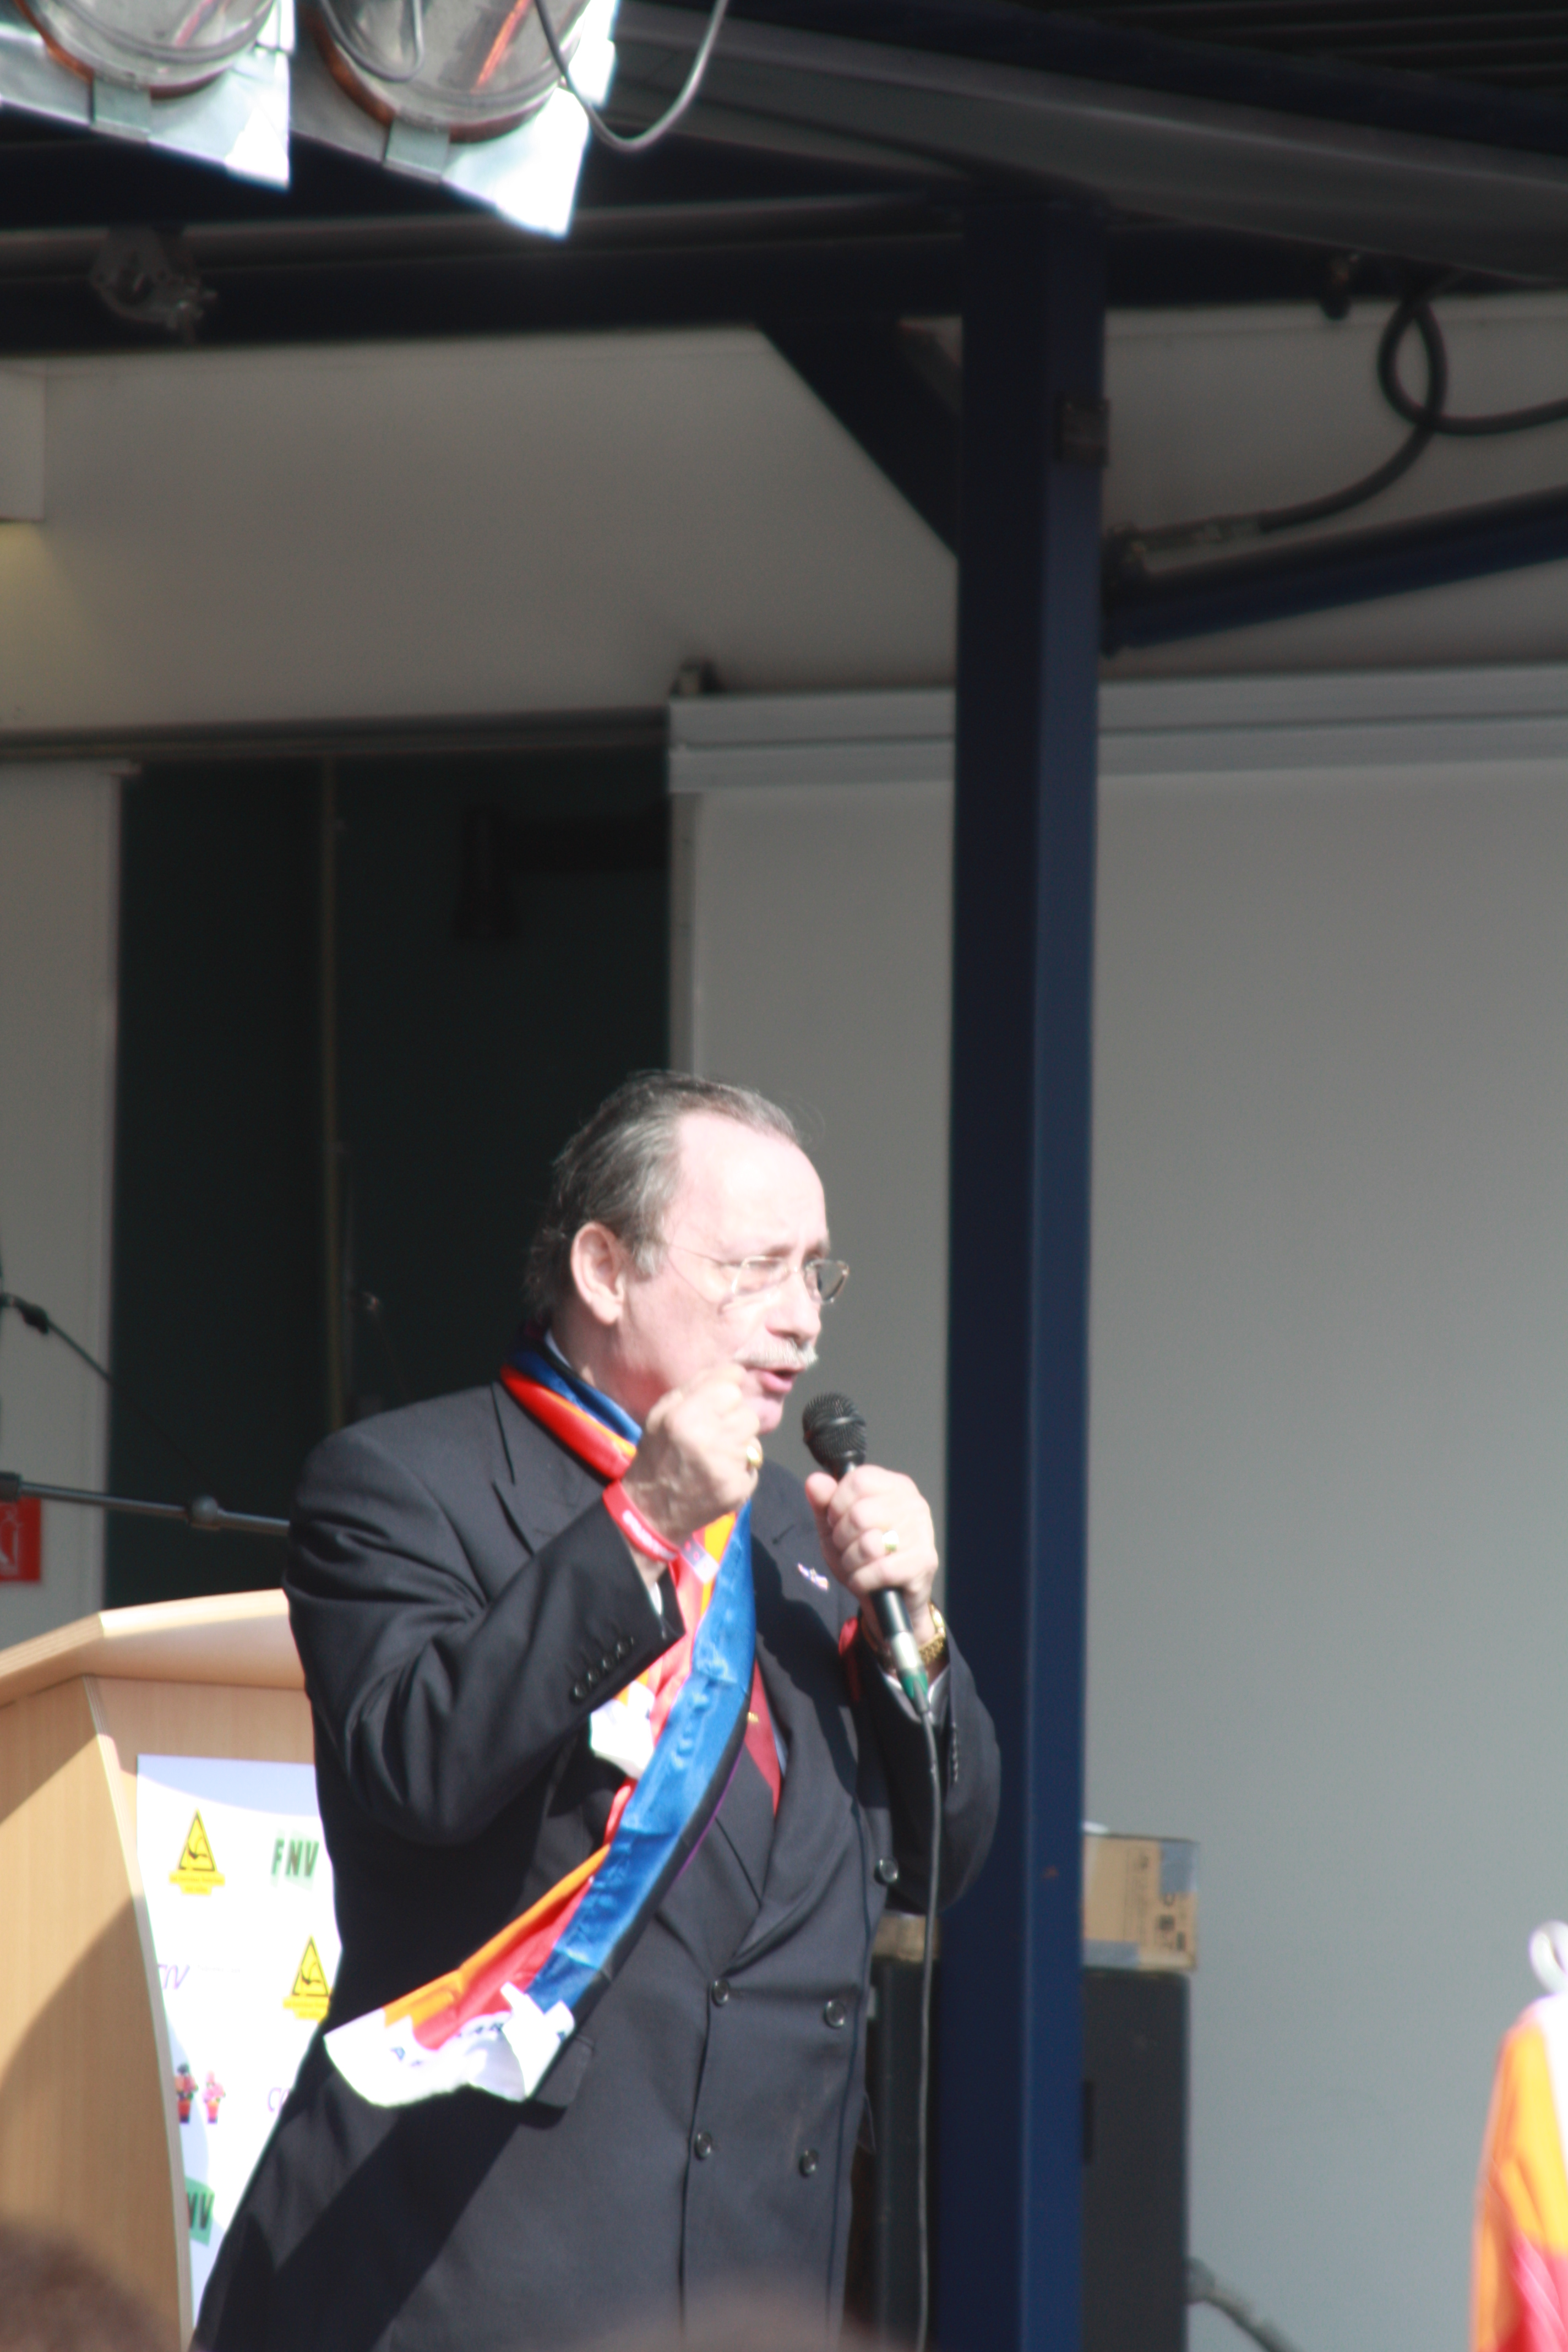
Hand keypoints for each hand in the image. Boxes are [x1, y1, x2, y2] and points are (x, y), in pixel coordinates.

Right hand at [620, 1362, 761, 1550]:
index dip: (728, 1390)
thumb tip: (733, 1370)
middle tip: (714, 1433)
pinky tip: (720, 1474)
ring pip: (754, 1439)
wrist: (652, 1509)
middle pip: (747, 1413)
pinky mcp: (737, 1488)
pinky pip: (753, 1465)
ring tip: (717, 1454)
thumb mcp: (662, 1413)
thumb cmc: (657, 1454)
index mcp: (685, 1416)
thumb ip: (696, 1387)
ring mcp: (725, 1467)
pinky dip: (740, 1468)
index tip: (723, 1398)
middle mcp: (707, 1440)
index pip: (731, 1387)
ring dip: (740, 1443)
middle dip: (734, 1420)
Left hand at [804, 1464, 938, 1646]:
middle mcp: (914, 1504)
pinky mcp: (924, 1563)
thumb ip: (824, 1502)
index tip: (837, 1521)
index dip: (837, 1506)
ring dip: (851, 1562)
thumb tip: (814, 1481)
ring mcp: (922, 1533)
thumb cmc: (863, 1556)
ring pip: (869, 1545)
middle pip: (860, 1515)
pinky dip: (862, 1580)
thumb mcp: (836, 1527)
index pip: (858, 1481)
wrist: (888, 1599)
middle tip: (847, 1548)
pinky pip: (880, 1570)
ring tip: (856, 1565)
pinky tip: (865, 1580)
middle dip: (842, 1539)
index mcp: (895, 1486)